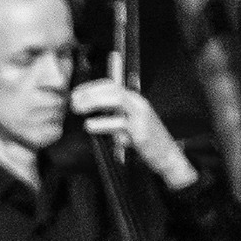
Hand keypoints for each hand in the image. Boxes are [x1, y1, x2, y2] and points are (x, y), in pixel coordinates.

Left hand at [70, 79, 196, 192]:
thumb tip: (86, 108)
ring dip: (94, 103)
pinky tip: (90, 127)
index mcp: (134, 100)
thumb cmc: (144, 140)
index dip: (91, 87)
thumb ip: (111, 113)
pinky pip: (119, 125)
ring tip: (78, 111)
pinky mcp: (141, 133)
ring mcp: (140, 117)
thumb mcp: (128, 122)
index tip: (75, 94)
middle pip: (112, 89)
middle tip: (73, 102)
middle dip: (90, 92)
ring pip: (117, 101)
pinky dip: (102, 124)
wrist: (167, 155)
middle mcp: (138, 104)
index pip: (111, 85)